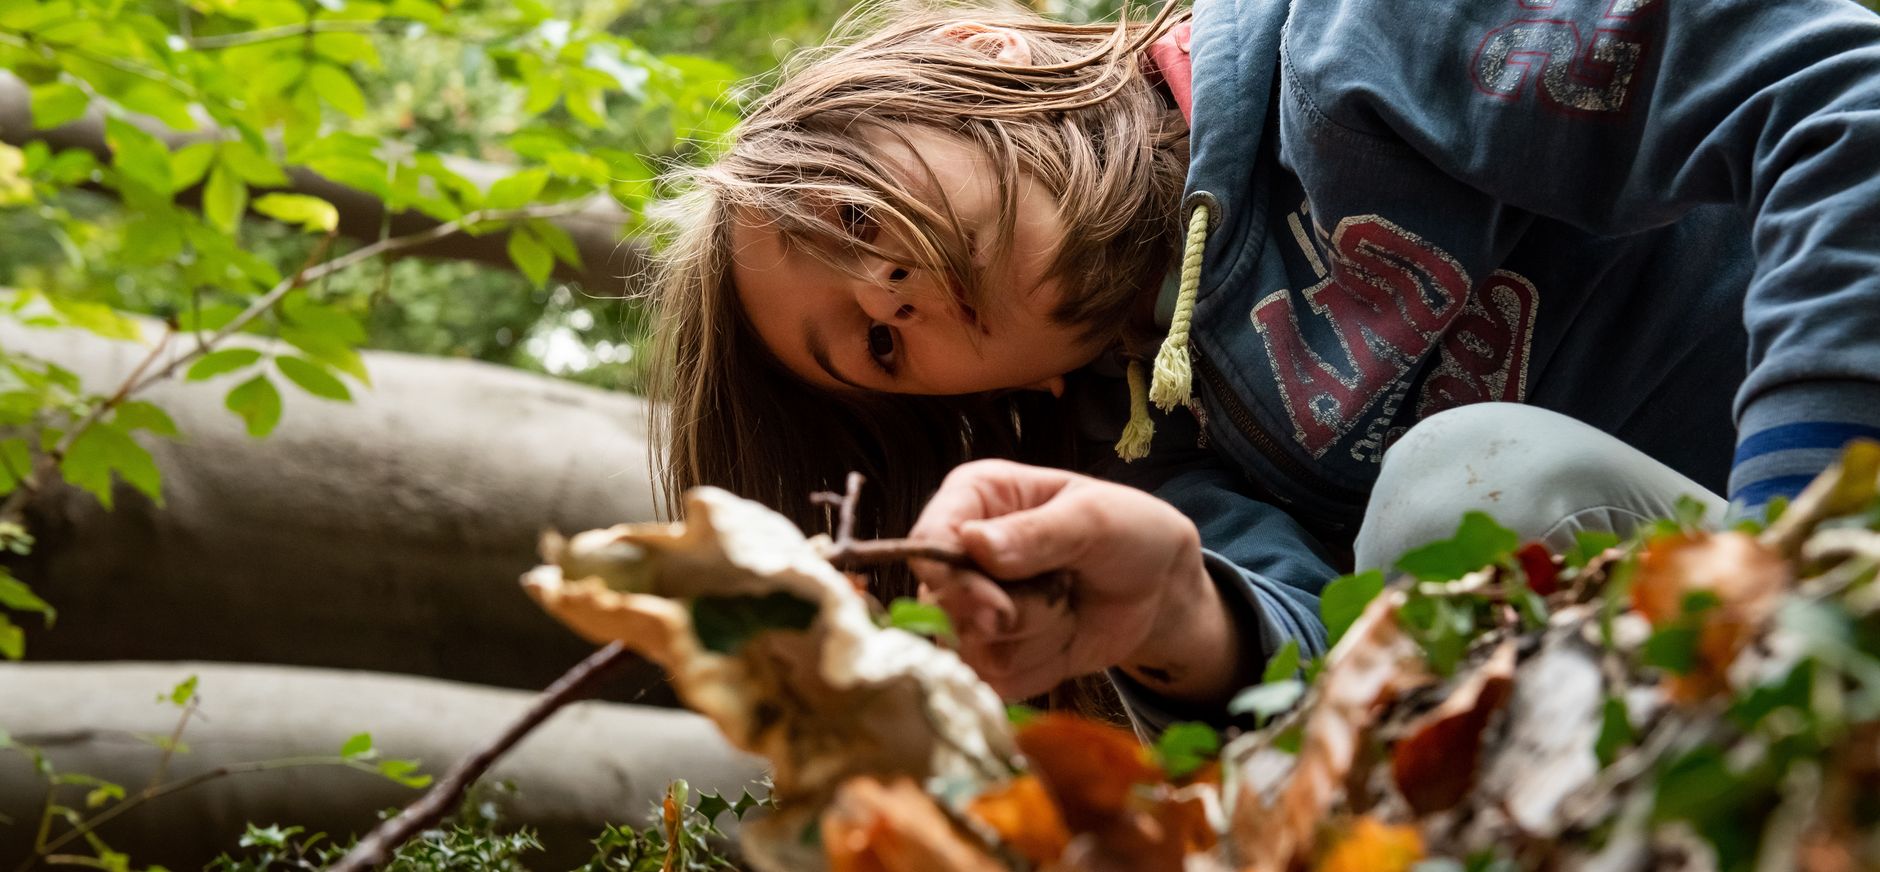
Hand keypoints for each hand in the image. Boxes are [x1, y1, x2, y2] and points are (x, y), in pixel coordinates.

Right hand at [908, 460, 1241, 702]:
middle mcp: (960, 552)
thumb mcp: (1095, 519)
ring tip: (1069, 604)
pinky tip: (1065, 636)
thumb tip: (974, 544)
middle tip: (1058, 600)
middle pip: (941, 604)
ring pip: (971, 648)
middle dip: (1007, 614)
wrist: (1160, 589)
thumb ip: (1037, 532)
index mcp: (975, 498)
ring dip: (1034, 637)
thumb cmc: (1128, 532)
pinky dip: (1040, 667)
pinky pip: (995, 680)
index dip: (951, 580)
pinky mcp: (991, 653)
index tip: (997, 605)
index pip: (927, 541)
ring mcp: (972, 606)